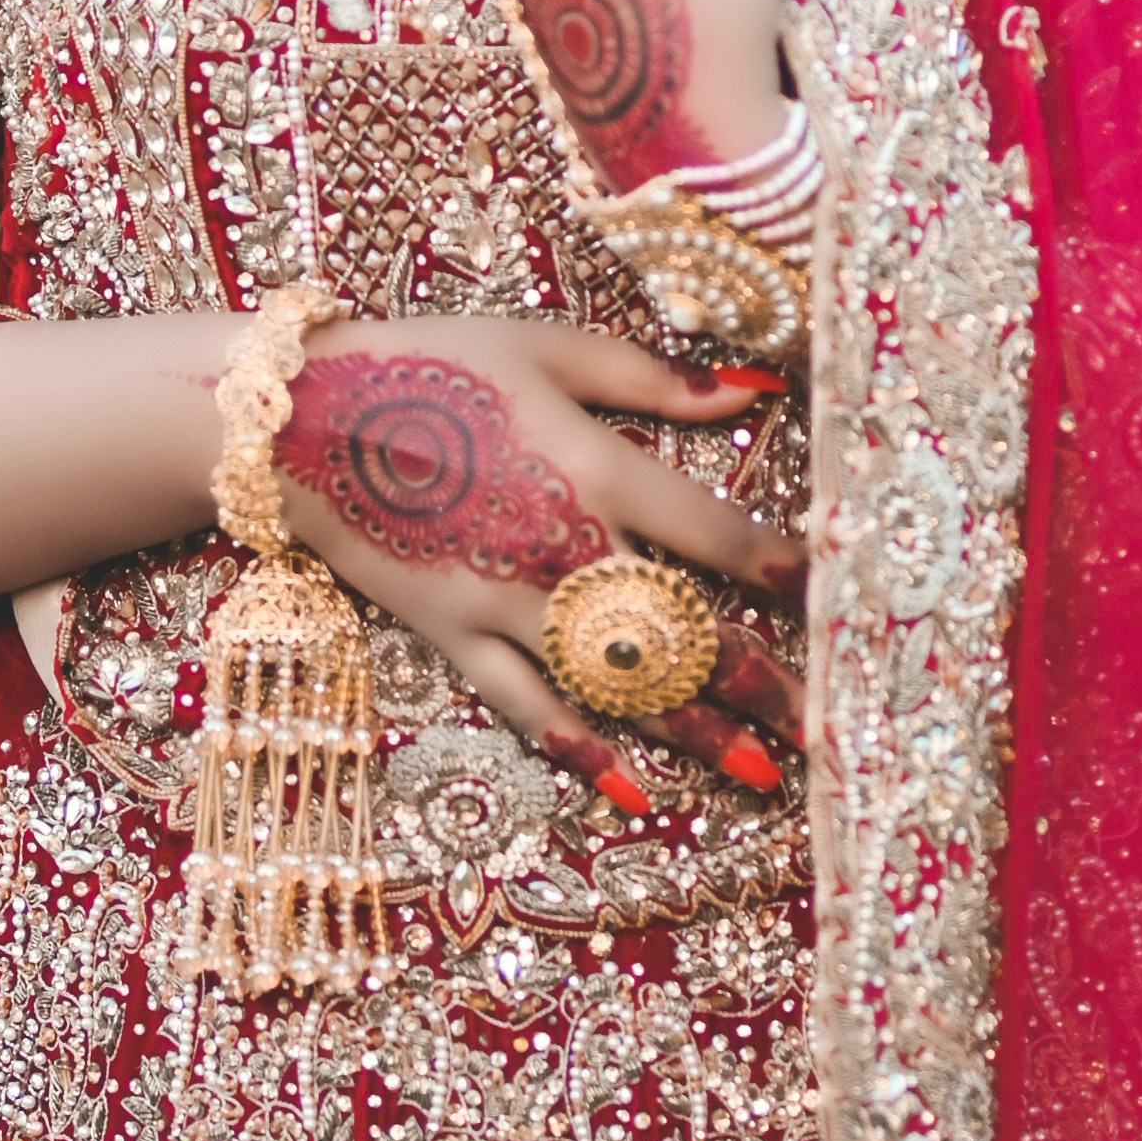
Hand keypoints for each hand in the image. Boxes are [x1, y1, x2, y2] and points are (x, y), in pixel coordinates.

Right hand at [272, 310, 804, 810]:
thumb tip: (753, 387)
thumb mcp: (550, 348)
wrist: (299, 415)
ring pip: (618, 686)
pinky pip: (525, 708)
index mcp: (598, 469)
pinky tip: (633, 792)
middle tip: (827, 731)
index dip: (789, 571)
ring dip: (695, 734)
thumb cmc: (433, 362)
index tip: (842, 600)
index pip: (721, 538)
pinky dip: (580, 753)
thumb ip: (653, 378)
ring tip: (764, 774)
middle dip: (762, 686)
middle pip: (684, 634)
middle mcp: (563, 550)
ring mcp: (507, 603)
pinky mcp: (455, 634)